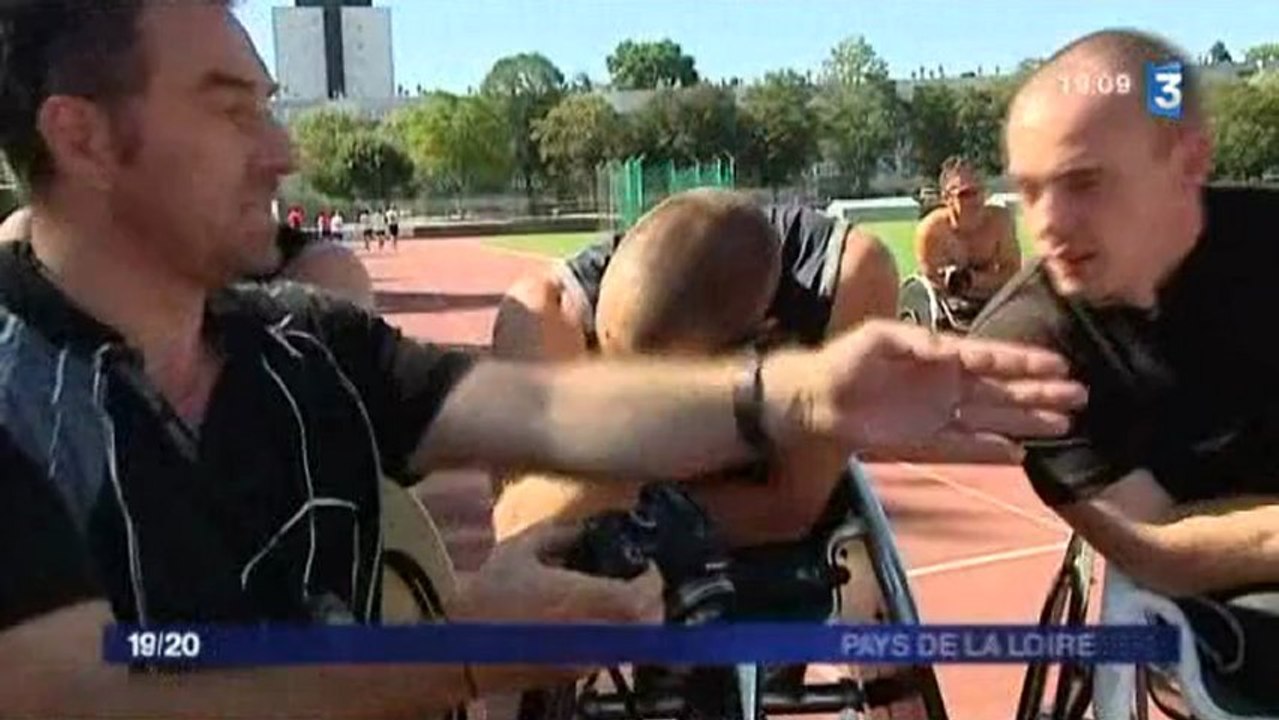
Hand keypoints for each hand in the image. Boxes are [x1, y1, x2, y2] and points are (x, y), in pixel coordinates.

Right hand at [447, 520, 662, 695]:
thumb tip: (585, 527)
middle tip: (642, 581)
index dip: (653, 580)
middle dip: (653, 601)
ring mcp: (585, 660)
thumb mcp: (518, 551)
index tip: (647, 565)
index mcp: (579, 601)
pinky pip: (612, 655)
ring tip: (624, 598)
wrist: (460, 652)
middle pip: (648, 624)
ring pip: (634, 643)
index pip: (639, 597)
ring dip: (638, 621)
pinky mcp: (575, 676)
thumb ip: (558, 533)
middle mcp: (590, 634)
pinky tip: (599, 620)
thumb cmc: (487, 599)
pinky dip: (618, 636)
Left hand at [766, 320, 1086, 457]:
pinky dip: (991, 450)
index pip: (992, 358)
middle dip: (1040, 392)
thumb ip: (916, 341)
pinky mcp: (926, 440)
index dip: (1025, 362)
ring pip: (994, 417)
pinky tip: (1019, 454)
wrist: (815, 398)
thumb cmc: (845, 360)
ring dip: (1027, 420)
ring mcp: (940, 413)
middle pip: (1004, 389)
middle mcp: (949, 384)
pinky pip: (966, 446)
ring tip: (1065, 423)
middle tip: (1080, 396)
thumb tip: (951, 349)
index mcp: (941, 355)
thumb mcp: (878, 339)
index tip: (1059, 365)